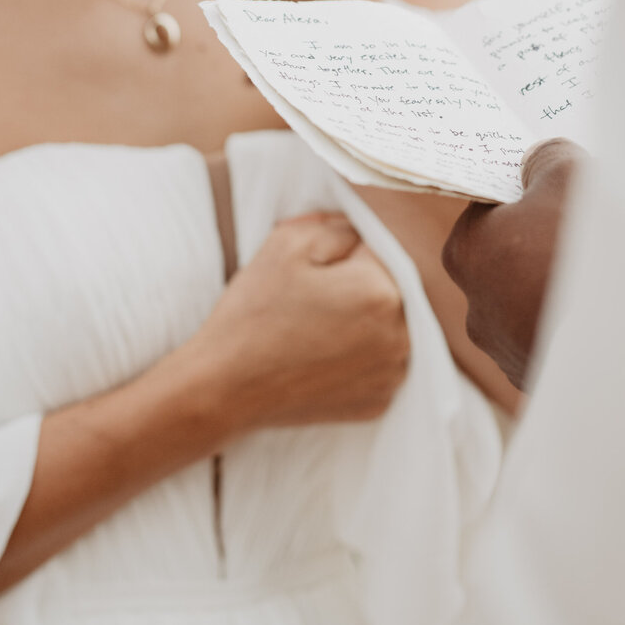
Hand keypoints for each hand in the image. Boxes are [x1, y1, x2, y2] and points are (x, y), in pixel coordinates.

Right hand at [190, 211, 410, 431]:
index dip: (344, 251)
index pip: (379, 248)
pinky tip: (325, 352)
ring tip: (319, 325)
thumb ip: (338, 224)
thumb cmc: (253, 312)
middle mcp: (400, 336)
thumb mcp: (287, 242)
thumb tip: (362, 229)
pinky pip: (383, 362)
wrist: (224, 388)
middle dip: (360, 283)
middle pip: (392, 288)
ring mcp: (392, 374)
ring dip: (367, 318)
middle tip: (314, 298)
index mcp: (382, 291)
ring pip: (393, 325)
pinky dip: (363, 354)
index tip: (314, 269)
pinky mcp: (380, 401)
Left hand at [441, 139, 583, 388]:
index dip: (524, 199)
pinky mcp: (542, 382)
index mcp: (467, 252)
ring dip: (562, 292)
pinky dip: (578, 329)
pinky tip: (611, 317)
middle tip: (588, 235)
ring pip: (533, 307)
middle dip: (543, 247)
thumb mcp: (569, 176)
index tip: (557, 195)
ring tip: (607, 279)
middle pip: (510, 261)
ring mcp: (508, 351)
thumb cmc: (583, 251)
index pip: (488, 212)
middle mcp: (476, 307)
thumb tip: (541, 161)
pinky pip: (557, 343)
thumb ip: (546, 159)